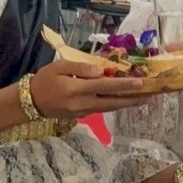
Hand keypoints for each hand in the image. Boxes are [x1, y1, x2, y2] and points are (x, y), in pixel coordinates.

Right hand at [28, 58, 149, 116]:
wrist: (30, 102)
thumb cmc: (44, 80)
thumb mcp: (59, 66)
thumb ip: (81, 67)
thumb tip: (102, 71)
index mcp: (76, 89)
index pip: (105, 86)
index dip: (123, 85)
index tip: (140, 83)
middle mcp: (82, 103)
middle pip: (112, 102)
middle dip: (132, 100)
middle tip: (151, 96)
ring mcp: (83, 112)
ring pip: (109, 108)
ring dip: (126, 104)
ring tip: (143, 99)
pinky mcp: (82, 116)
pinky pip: (101, 109)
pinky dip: (114, 104)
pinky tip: (123, 99)